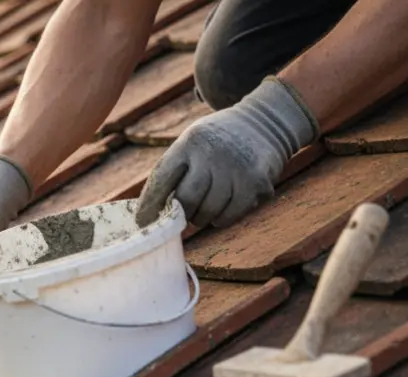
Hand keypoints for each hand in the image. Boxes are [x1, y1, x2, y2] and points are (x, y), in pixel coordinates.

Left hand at [136, 77, 317, 229]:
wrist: (265, 122)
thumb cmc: (217, 141)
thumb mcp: (191, 142)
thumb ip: (172, 171)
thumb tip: (147, 214)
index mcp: (190, 143)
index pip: (161, 180)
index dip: (149, 205)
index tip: (142, 222)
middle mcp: (212, 154)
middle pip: (186, 202)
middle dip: (182, 213)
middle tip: (184, 213)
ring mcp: (236, 169)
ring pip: (208, 213)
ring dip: (202, 217)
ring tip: (205, 208)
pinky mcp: (256, 183)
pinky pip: (230, 216)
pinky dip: (223, 219)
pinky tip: (224, 207)